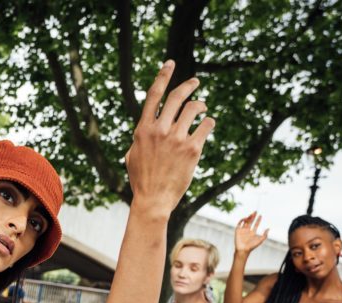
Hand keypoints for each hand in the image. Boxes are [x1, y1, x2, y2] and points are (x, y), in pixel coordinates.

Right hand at [125, 61, 213, 213]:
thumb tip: (144, 130)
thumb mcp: (132, 156)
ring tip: (203, 109)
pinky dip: (209, 122)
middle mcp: (159, 130)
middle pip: (177, 96)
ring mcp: (176, 138)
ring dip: (201, 105)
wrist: (153, 200)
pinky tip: (208, 124)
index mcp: (143, 129)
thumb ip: (139, 139)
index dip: (163, 76)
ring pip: (194, 108)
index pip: (154, 95)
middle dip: (189, 85)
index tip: (170, 63)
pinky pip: (206, 125)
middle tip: (196, 82)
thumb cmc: (141, 180)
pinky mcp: (192, 149)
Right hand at [234, 212, 268, 253]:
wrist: (243, 249)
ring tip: (251, 214)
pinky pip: (239, 223)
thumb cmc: (252, 246)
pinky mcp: (237, 230)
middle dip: (253, 217)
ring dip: (248, 217)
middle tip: (256, 211)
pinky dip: (242, 220)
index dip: (258, 220)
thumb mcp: (261, 240)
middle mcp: (247, 231)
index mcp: (252, 233)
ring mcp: (242, 230)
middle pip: (250, 222)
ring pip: (245, 222)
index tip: (260, 215)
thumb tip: (268, 228)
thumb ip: (265, 235)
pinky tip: (246, 218)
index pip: (256, 225)